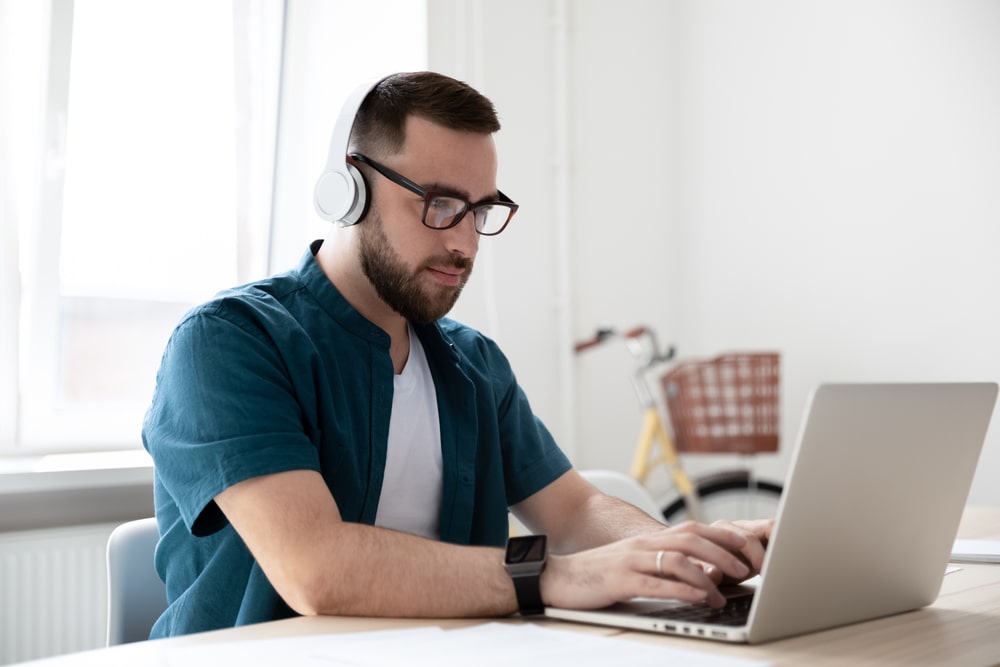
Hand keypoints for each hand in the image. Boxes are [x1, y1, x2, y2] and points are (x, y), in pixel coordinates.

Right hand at [540, 521, 760, 610]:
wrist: (556, 577)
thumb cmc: (596, 575)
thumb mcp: (631, 564)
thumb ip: (658, 564)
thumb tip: (693, 574)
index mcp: (647, 540)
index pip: (691, 529)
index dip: (720, 534)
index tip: (744, 543)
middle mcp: (642, 545)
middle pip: (690, 539)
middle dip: (722, 552)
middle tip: (745, 567)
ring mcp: (631, 561)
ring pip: (677, 560)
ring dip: (705, 576)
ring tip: (723, 592)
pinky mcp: (620, 580)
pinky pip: (656, 583)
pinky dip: (681, 589)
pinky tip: (697, 596)